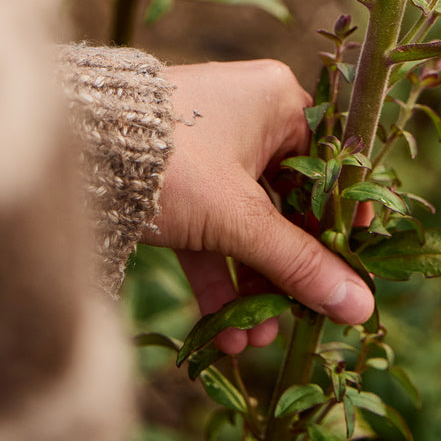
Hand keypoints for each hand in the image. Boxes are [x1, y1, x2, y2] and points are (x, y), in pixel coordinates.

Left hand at [146, 59, 373, 352]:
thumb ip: (299, 264)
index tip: (355, 267)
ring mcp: (212, 148)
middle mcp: (250, 115)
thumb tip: (361, 306)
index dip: (342, 221)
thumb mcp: (240, 219)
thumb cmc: (173, 162)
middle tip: (302, 318)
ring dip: (253, 285)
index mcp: (279, 100)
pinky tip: (222, 335)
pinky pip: (212, 229)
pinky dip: (218, 276)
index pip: (330, 167)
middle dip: (289, 270)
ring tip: (256, 339)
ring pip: (247, 224)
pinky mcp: (178, 178)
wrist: (78, 151)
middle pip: (288, 203)